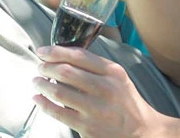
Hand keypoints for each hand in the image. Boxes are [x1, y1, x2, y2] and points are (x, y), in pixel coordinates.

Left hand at [32, 45, 176, 136]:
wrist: (142, 132)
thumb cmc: (126, 101)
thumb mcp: (118, 77)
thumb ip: (95, 65)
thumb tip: (63, 55)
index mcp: (113, 72)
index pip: (79, 55)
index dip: (56, 51)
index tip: (42, 51)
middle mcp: (106, 89)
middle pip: (66, 72)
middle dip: (46, 67)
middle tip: (40, 67)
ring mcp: (96, 110)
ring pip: (59, 92)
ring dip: (42, 85)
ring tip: (36, 81)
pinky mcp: (88, 128)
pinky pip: (59, 113)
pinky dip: (44, 104)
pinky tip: (38, 99)